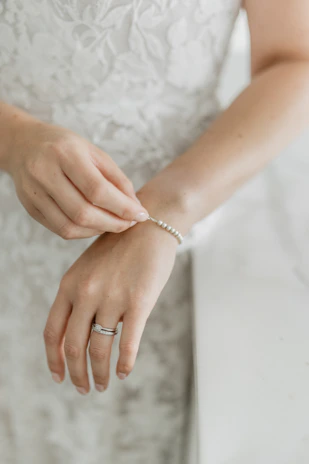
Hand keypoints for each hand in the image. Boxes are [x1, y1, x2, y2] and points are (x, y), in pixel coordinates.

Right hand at [8, 120, 147, 237]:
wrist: (24, 144)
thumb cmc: (66, 147)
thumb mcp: (94, 153)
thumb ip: (117, 179)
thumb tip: (135, 207)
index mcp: (65, 154)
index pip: (97, 189)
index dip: (122, 207)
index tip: (140, 215)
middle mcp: (44, 173)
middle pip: (83, 212)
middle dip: (113, 223)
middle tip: (129, 223)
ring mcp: (34, 193)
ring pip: (70, 226)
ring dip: (99, 230)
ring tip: (114, 224)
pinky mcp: (30, 208)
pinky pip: (60, 230)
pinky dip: (83, 232)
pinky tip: (96, 225)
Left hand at [43, 215, 177, 392]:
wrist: (150, 224)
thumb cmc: (120, 247)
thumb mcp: (88, 267)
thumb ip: (79, 297)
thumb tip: (76, 335)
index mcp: (70, 285)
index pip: (53, 331)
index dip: (53, 359)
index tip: (58, 376)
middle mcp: (86, 293)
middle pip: (74, 347)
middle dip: (77, 374)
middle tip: (84, 388)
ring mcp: (112, 297)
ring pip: (99, 349)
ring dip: (100, 373)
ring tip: (104, 384)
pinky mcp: (139, 301)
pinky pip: (128, 343)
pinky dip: (124, 363)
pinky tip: (125, 372)